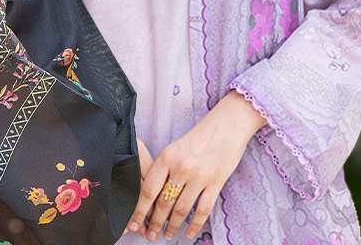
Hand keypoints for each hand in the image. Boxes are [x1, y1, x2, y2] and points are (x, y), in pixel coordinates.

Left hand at [129, 92, 264, 239]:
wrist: (227, 126)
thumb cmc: (199, 137)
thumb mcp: (174, 148)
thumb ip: (163, 169)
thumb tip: (150, 193)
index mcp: (166, 158)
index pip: (148, 190)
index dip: (139, 210)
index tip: (133, 223)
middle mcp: (181, 169)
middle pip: (163, 203)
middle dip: (155, 222)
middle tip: (150, 235)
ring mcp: (200, 177)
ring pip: (182, 209)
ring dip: (173, 225)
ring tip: (167, 235)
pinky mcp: (216, 183)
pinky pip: (203, 210)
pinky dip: (195, 224)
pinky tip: (190, 233)